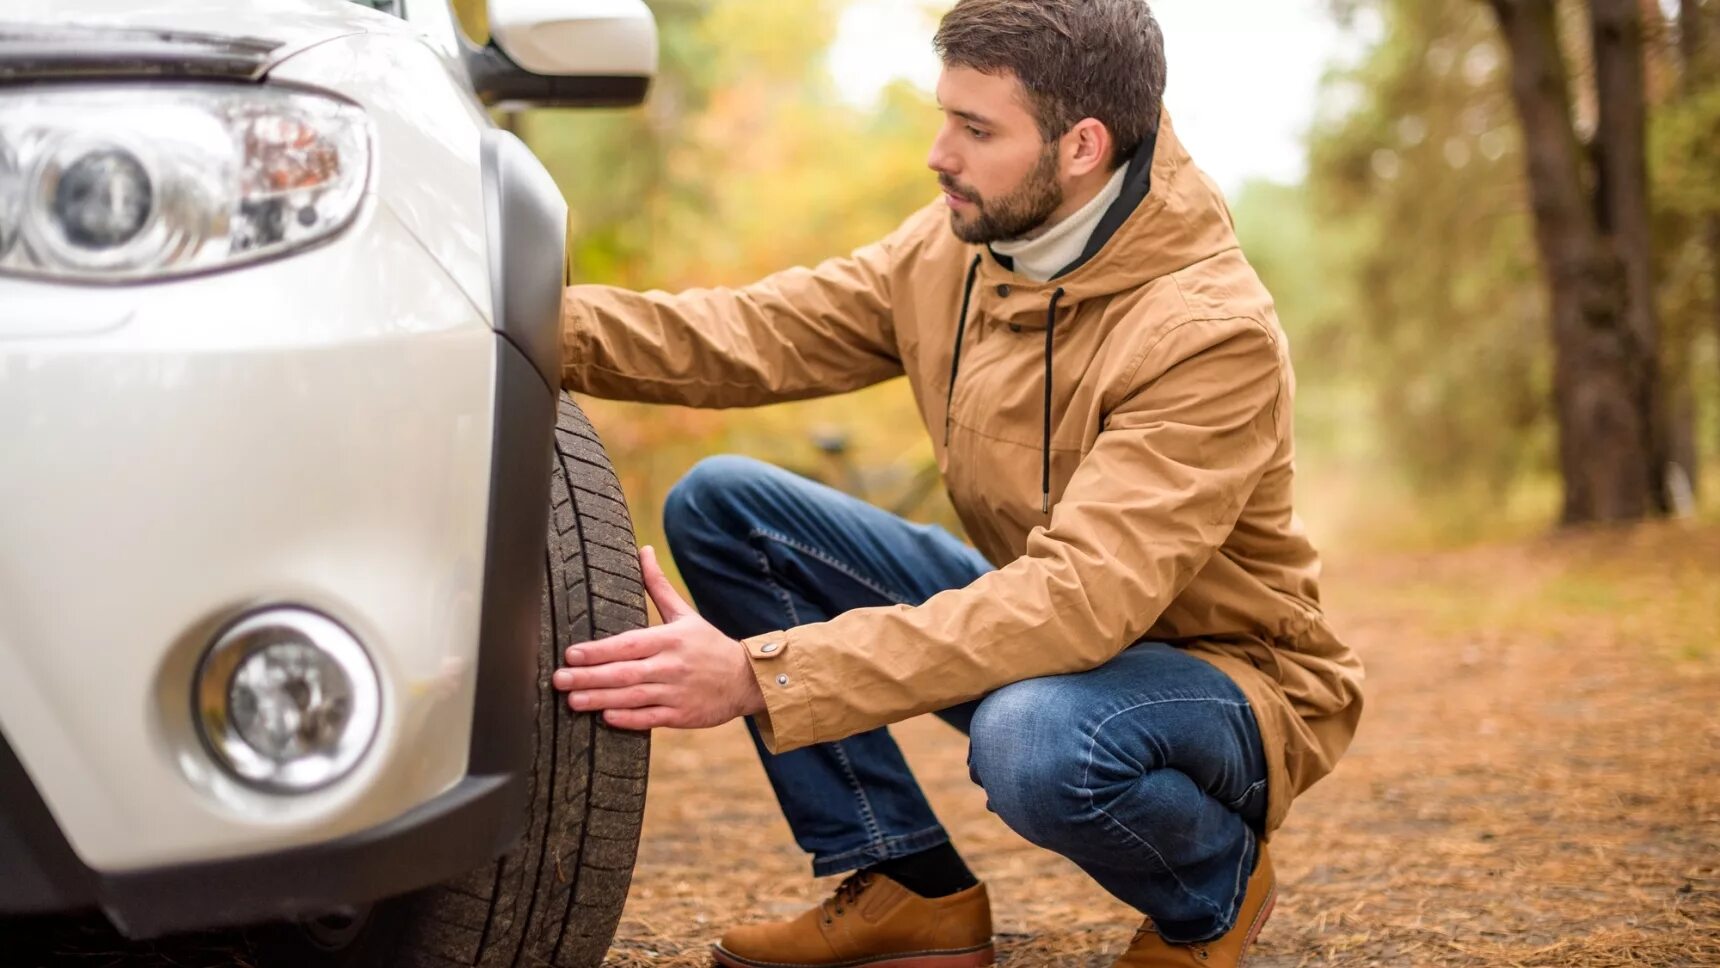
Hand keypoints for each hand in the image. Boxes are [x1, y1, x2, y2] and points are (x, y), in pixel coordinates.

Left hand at [552, 545, 765, 730]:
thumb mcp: (685, 614)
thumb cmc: (709, 645)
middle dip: (589, 677)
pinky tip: (606, 717)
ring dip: (601, 699)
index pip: (628, 644)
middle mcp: (671, 665)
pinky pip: (651, 718)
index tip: (571, 654)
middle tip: (559, 679)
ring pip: (633, 697)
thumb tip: (643, 550)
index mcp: (669, 639)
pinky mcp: (682, 715)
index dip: (598, 650)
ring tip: (573, 701)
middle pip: (624, 672)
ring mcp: (676, 692)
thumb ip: (658, 586)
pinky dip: (629, 718)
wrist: (746, 679)